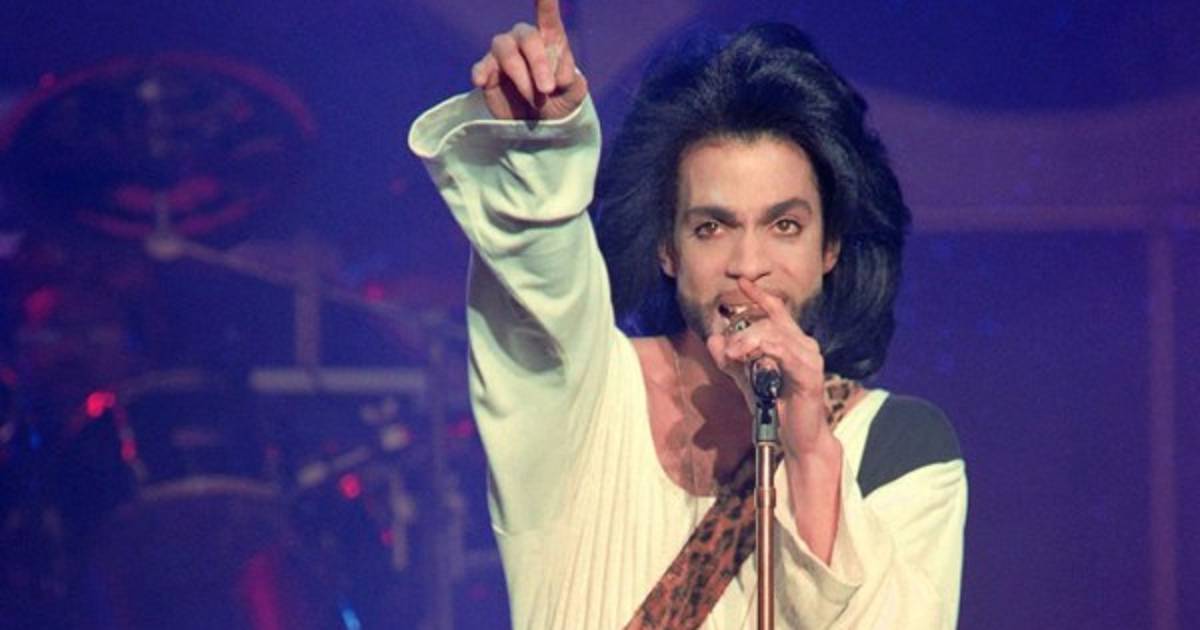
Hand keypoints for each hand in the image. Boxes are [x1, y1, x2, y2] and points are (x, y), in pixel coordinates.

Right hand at [470, 0, 587, 120]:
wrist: (537, 124)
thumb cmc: (558, 101)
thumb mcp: (574, 95)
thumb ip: (573, 83)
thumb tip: (557, 76)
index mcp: (549, 39)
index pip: (548, 16)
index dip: (545, 1)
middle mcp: (524, 40)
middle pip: (528, 37)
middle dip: (539, 64)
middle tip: (547, 89)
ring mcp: (504, 54)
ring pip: (505, 49)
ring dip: (520, 75)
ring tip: (532, 99)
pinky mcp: (487, 71)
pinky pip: (481, 66)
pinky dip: (481, 71)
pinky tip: (482, 82)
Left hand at [705, 277, 831, 455]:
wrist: (798, 439)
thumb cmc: (777, 410)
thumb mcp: (746, 381)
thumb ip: (731, 361)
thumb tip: (713, 340)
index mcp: (793, 343)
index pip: (777, 310)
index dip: (759, 295)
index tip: (742, 282)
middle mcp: (805, 345)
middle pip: (769, 323)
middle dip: (742, 333)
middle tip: (727, 351)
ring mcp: (810, 359)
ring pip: (774, 334)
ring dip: (748, 342)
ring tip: (733, 355)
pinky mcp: (810, 375)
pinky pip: (784, 353)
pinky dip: (764, 352)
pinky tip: (751, 358)